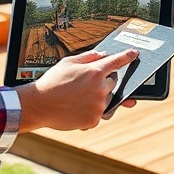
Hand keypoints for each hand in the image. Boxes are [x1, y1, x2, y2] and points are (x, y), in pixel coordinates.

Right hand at [15, 49, 138, 131]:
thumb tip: (103, 54)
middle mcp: (100, 88)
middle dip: (105, 81)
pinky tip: (77, 107)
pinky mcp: (94, 119)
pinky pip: (100, 113)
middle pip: (114, 82)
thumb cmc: (52, 82)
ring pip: (108, 99)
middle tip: (86, 83)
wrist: (39, 105)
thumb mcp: (68, 62)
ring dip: (99, 97)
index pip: (117, 62)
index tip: (135, 54)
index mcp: (95, 72)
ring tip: (79, 97)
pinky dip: (92, 111)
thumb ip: (89, 57)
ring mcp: (98, 105)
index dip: (127, 56)